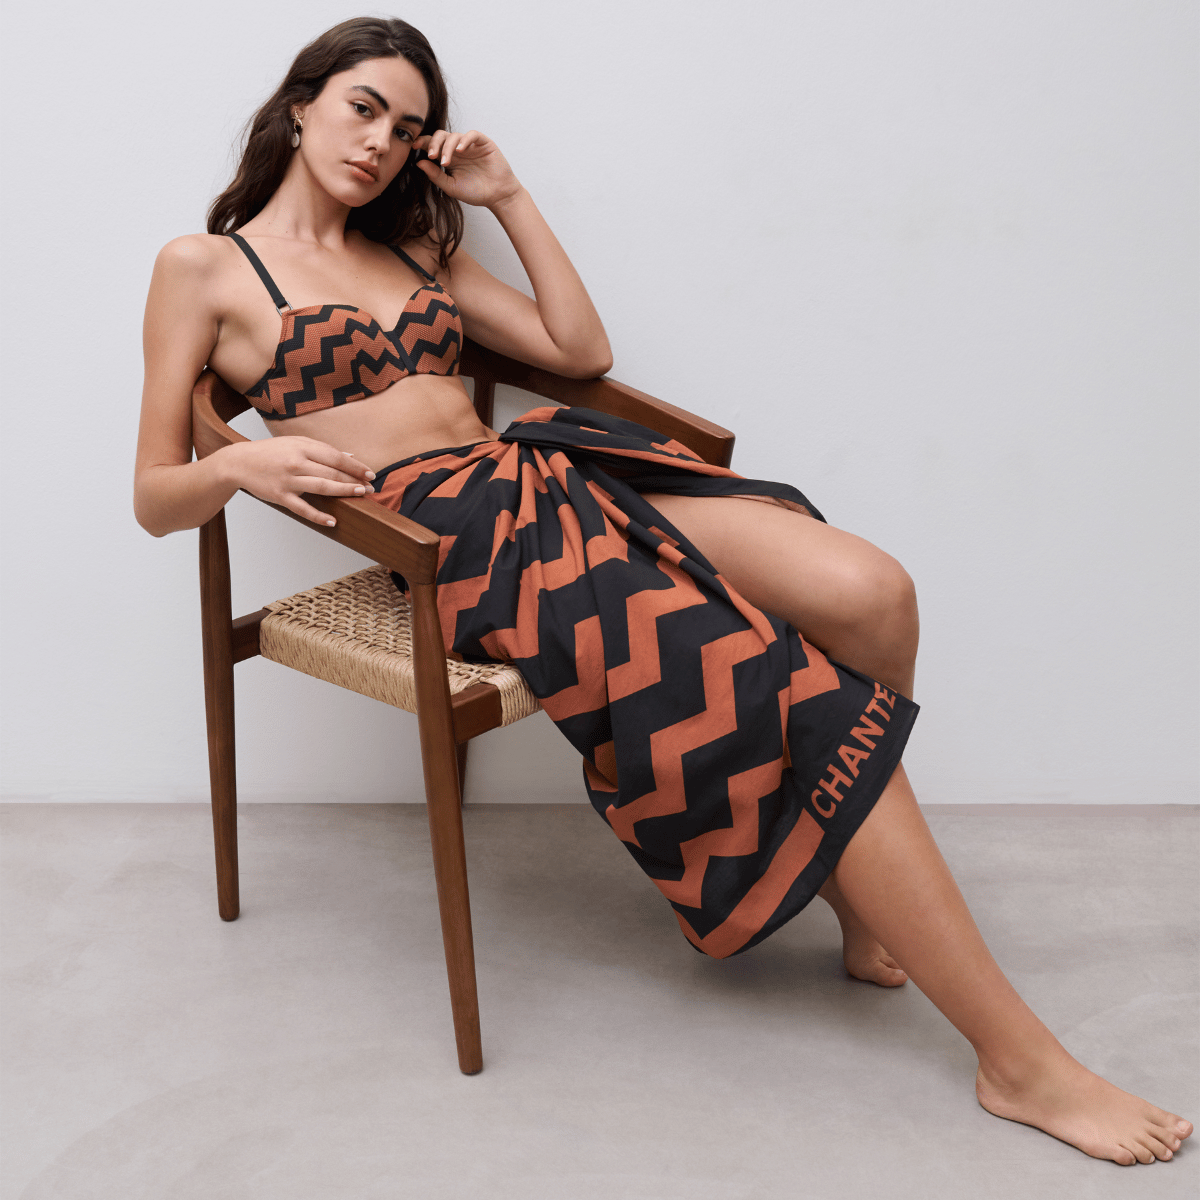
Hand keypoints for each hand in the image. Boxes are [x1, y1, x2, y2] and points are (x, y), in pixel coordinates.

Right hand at [219, 437, 375, 526]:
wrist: (239, 462)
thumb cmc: (270, 452)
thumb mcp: (295, 443)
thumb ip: (322, 450)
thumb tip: (349, 458)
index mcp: (302, 447)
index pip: (335, 457)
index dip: (355, 466)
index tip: (370, 473)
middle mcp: (296, 463)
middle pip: (332, 473)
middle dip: (354, 480)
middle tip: (371, 488)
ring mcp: (288, 480)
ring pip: (322, 487)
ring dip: (343, 492)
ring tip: (360, 495)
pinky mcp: (280, 496)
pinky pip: (302, 508)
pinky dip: (318, 516)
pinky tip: (333, 521)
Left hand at [414, 130, 521, 209]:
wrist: (497, 196)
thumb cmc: (475, 193)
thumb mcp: (451, 187)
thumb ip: (435, 175)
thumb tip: (419, 162)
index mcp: (448, 158)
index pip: (432, 144)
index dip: (423, 142)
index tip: (414, 147)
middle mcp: (458, 149)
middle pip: (441, 136)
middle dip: (433, 143)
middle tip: (431, 155)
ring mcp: (470, 145)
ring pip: (454, 136)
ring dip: (447, 146)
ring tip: (446, 161)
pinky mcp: (483, 143)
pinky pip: (472, 135)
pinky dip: (465, 140)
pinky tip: (461, 150)